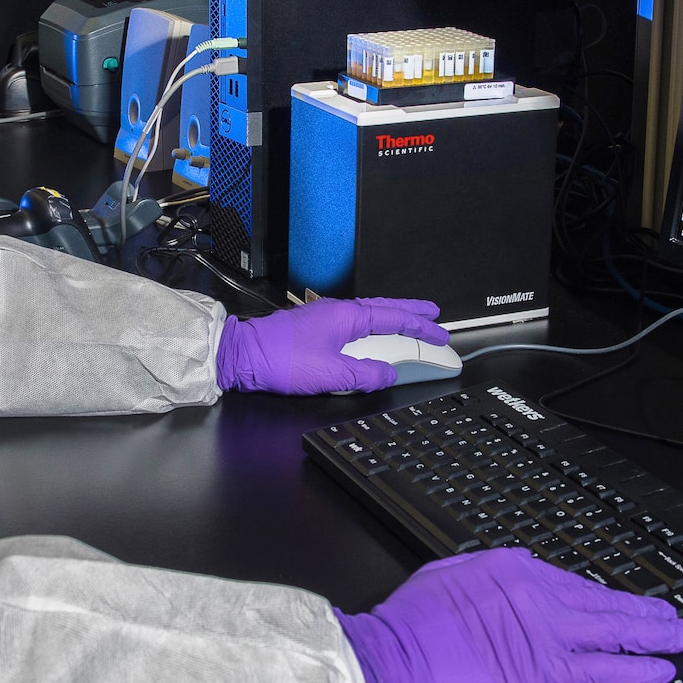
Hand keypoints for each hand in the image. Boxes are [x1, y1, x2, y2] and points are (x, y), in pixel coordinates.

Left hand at [215, 297, 446, 393]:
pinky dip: (373, 325)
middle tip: (434, 314)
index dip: (421, 326)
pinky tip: (373, 334)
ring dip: (393, 317)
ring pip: (369, 313)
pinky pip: (355, 322)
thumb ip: (366, 375)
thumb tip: (389, 374)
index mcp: (347, 316)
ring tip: (410, 322)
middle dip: (412, 312)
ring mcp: (325, 317)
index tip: (441, 332)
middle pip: (385, 308)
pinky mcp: (315, 327)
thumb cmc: (280, 361)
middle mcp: (338, 311)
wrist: (241, 357)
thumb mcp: (331, 375)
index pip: (395, 318)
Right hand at [336, 548, 682, 682]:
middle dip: (643, 610)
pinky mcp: (545, 673)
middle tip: (672, 615)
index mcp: (510, 568)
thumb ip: (485, 576)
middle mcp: (535, 594)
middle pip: (602, 602)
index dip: (603, 598)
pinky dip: (636, 669)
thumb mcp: (447, 578)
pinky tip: (659, 671)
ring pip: (612, 630)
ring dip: (652, 634)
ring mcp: (544, 633)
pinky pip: (603, 669)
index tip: (621, 603)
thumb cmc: (407, 627)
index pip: (572, 584)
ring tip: (679, 637)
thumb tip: (509, 579)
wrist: (387, 662)